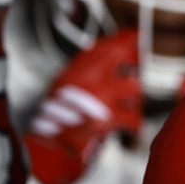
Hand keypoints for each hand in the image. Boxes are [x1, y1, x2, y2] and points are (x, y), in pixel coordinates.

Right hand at [23, 29, 142, 183]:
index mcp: (78, 71)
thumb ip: (81, 72)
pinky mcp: (109, 121)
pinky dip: (134, 126)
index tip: (135, 36)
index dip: (125, 40)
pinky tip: (132, 130)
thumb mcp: (61, 86)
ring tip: (131, 103)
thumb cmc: (51, 120)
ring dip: (135, 97)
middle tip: (138, 65)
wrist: (46, 148)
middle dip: (137, 63)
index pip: (107, 47)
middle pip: (128, 61)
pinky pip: (133, 119)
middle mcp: (92, 81)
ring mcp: (102, 99)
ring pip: (135, 89)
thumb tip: (98, 62)